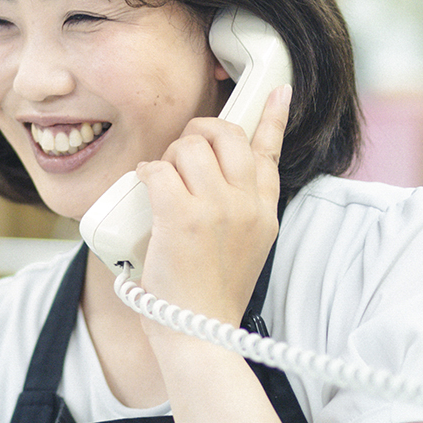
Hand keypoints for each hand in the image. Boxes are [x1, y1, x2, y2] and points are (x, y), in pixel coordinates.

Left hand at [133, 84, 289, 332]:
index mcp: (265, 210)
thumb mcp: (244, 246)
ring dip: (167, 158)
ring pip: (188, 148)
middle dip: (196, 134)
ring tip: (162, 185)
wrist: (199, 332)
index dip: (271, 116)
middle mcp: (248, 204)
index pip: (269, 151)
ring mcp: (219, 209)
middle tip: (179, 155)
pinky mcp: (184, 218)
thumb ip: (239, 209)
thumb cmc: (209, 293)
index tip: (278, 90)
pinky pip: (158, 169)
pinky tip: (144, 190)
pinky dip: (145, 174)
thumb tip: (214, 175)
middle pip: (224, 135)